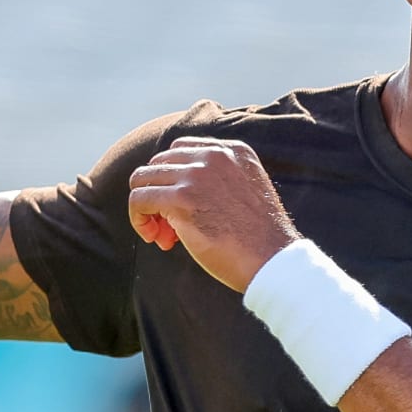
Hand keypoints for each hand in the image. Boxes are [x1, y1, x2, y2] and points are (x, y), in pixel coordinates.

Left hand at [128, 137, 299, 292]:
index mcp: (233, 150)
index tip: (181, 210)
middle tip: (169, 229)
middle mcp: (213, 155)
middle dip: (158, 195)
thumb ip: (218, 180)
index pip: (180, 150)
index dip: (173, 181)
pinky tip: (155, 239)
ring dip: (146, 209)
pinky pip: (138, 200)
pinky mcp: (182, 198)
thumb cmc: (259, 239)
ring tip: (162, 236)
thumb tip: (175, 191)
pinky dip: (138, 219)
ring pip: (142, 179)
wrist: (273, 261)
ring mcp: (196, 175)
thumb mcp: (246, 192)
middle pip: (158, 163)